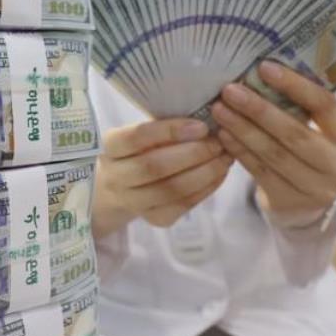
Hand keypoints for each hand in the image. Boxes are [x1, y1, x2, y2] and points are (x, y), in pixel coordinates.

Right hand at [92, 118, 232, 238]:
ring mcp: (133, 201)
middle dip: (192, 153)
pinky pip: (183, 205)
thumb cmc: (140, 149)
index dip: (169, 131)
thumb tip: (207, 116)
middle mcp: (116, 176)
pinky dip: (206, 188)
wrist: (123, 186)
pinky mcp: (153, 218)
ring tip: (224, 158)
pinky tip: (220, 174)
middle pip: (154, 167)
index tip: (201, 126)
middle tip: (218, 142)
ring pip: (170, 190)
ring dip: (204, 173)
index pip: (137, 137)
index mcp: (110, 146)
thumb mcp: (142, 132)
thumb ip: (165, 126)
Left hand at [212, 60, 335, 222]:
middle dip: (259, 110)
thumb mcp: (316, 129)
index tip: (264, 67)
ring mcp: (316, 189)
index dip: (295, 86)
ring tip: (219, 109)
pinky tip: (222, 134)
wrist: (305, 200)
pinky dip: (239, 150)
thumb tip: (259, 71)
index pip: (325, 106)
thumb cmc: (308, 148)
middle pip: (296, 134)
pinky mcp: (289, 201)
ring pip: (273, 155)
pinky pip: (259, 172)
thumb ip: (299, 106)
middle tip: (230, 91)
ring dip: (242, 129)